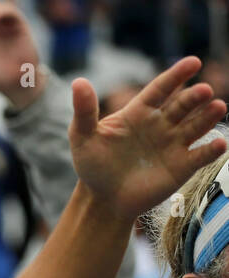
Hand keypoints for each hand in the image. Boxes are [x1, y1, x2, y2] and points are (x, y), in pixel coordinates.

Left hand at [70, 56, 226, 222]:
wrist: (102, 199)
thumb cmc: (93, 165)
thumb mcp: (83, 137)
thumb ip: (84, 111)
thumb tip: (78, 82)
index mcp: (140, 112)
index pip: (161, 89)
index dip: (176, 75)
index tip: (192, 63)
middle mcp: (162, 123)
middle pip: (183, 105)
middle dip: (195, 97)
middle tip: (204, 90)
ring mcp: (174, 144)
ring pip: (197, 125)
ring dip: (209, 116)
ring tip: (219, 107)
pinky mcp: (182, 166)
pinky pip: (201, 155)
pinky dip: (212, 149)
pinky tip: (220, 144)